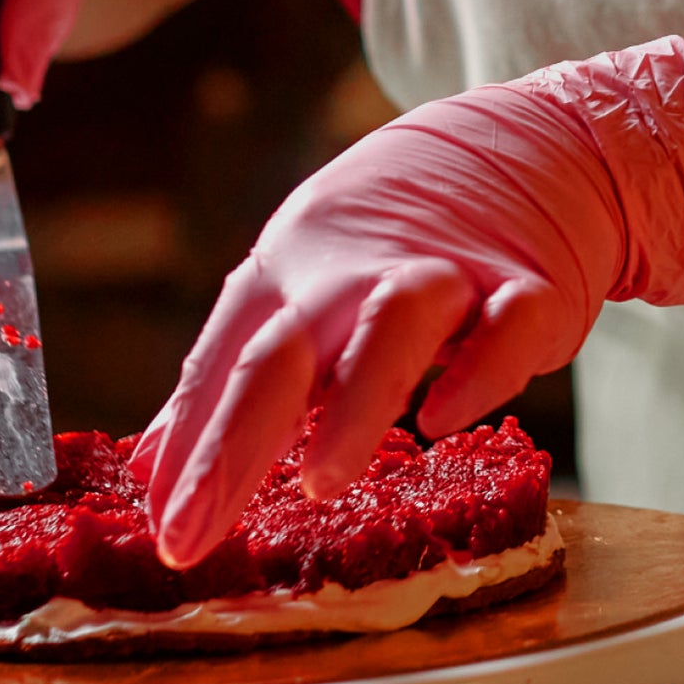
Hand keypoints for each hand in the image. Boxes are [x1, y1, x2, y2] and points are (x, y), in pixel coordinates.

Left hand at [140, 37, 683, 565]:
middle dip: (235, 441)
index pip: (222, 364)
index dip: (190, 452)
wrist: (522, 146)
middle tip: (200, 525)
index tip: (169, 537)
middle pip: (284, 348)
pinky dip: (480, 369)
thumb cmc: (388, 240)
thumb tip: (154, 469)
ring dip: (353, 401)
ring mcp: (444, 273)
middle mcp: (353, 271)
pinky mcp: (529, 285)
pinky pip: (508, 324)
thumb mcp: (297, 287)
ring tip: (320, 478)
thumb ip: (229, 381)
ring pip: (392, 325)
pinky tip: (447, 417)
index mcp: (288, 274)